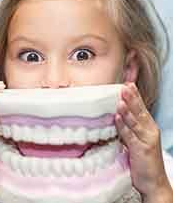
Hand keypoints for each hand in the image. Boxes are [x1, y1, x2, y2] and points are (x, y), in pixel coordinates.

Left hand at [114, 82, 172, 200]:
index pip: (141, 108)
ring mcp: (146, 139)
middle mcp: (149, 131)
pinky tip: (117, 117)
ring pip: (135, 121)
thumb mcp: (135, 141)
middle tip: (125, 86)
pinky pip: (130, 135)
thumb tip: (115, 117)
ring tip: (121, 98)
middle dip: (132, 98)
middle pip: (139, 111)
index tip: (127, 84)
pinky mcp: (141, 149)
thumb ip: (128, 129)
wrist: (153, 182)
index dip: (135, 96)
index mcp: (148, 127)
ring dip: (127, 109)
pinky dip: (123, 125)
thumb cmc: (142, 161)